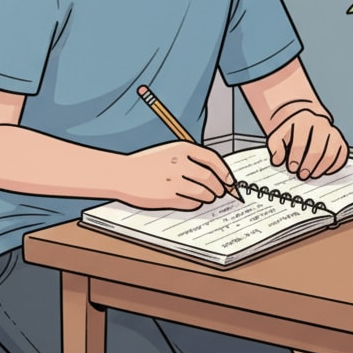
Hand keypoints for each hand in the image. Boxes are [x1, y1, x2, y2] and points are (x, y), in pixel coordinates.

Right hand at [117, 142, 235, 210]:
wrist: (122, 173)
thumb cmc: (147, 163)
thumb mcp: (170, 152)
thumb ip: (192, 159)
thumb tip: (217, 175)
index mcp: (182, 148)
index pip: (213, 160)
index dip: (225, 172)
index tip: (230, 181)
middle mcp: (179, 163)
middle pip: (211, 179)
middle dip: (219, 188)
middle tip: (220, 193)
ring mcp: (173, 180)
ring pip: (203, 193)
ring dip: (209, 197)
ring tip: (207, 197)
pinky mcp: (167, 197)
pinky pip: (191, 203)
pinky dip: (195, 204)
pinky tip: (191, 201)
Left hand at [266, 110, 348, 179]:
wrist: (304, 119)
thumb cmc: (291, 131)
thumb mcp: (279, 135)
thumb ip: (275, 147)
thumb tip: (277, 160)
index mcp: (303, 121)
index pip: (300, 143)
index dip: (295, 159)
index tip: (292, 167)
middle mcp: (320, 124)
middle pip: (316, 150)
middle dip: (308, 166)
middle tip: (301, 174)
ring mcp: (332, 132)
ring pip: (330, 155)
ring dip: (319, 168)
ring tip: (311, 174)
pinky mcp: (340, 141)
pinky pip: (341, 156)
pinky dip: (333, 166)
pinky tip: (323, 169)